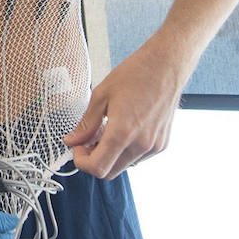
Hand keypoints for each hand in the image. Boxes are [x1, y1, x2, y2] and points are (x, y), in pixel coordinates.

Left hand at [64, 42, 180, 178]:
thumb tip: (71, 141)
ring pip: (124, 166)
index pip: (98, 168)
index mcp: (122, 133)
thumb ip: (86, 124)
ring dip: (110, 155)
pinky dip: (125, 151)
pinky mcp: (162, 144)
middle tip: (88, 140)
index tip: (78, 147)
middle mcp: (141, 145)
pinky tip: (122, 130)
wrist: (166, 66)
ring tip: (105, 131)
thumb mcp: (101, 96)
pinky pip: (137, 158)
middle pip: (110, 172)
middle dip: (94, 160)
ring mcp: (154, 146)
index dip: (82, 161)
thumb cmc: (135, 75)